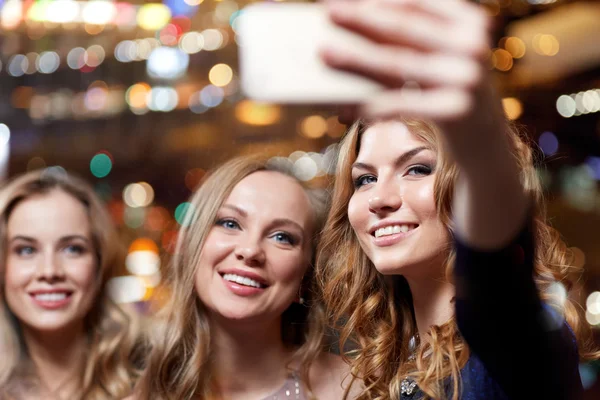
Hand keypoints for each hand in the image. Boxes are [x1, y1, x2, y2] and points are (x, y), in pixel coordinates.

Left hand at [320, 0, 495, 125]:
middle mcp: (472, 46)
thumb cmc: (449, 92)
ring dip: (355, 59)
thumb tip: (354, 27)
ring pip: (397, 65)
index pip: (416, 3)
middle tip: (328, 11)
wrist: (485, 141)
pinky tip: (346, 105)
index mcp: (470, 22)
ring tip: (324, 53)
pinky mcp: (457, 111)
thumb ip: (410, 41)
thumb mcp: (440, 60)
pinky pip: (402, 104)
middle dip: (361, 19)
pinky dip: (372, 104)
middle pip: (402, 29)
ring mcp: (467, 78)